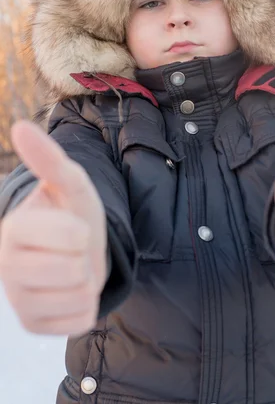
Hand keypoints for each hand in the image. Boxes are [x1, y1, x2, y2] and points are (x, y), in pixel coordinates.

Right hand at [0, 120, 106, 334]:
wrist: (80, 249)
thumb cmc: (73, 213)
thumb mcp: (70, 183)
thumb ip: (48, 159)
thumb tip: (21, 127)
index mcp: (12, 230)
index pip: (60, 236)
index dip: (77, 232)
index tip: (74, 228)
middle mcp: (6, 268)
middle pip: (72, 269)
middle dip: (84, 255)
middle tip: (74, 249)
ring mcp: (18, 300)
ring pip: (78, 295)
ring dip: (87, 280)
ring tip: (73, 268)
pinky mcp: (34, 326)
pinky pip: (80, 320)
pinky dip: (87, 305)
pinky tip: (72, 291)